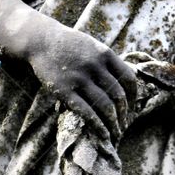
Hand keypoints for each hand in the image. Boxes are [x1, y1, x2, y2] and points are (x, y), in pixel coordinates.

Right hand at [21, 16, 136, 143]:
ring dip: (114, 123)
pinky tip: (103, 135)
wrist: (40, 40)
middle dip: (124, 114)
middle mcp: (95, 65)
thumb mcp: (91, 46)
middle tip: (124, 125)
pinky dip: (97, 126)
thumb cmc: (68, 45)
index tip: (133, 108)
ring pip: (105, 106)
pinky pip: (86, 111)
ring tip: (116, 133)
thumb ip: (107, 61)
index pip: (128, 78)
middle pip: (118, 95)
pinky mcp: (64, 89)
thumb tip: (124, 82)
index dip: (133, 96)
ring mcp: (79, 78)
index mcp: (105, 54)